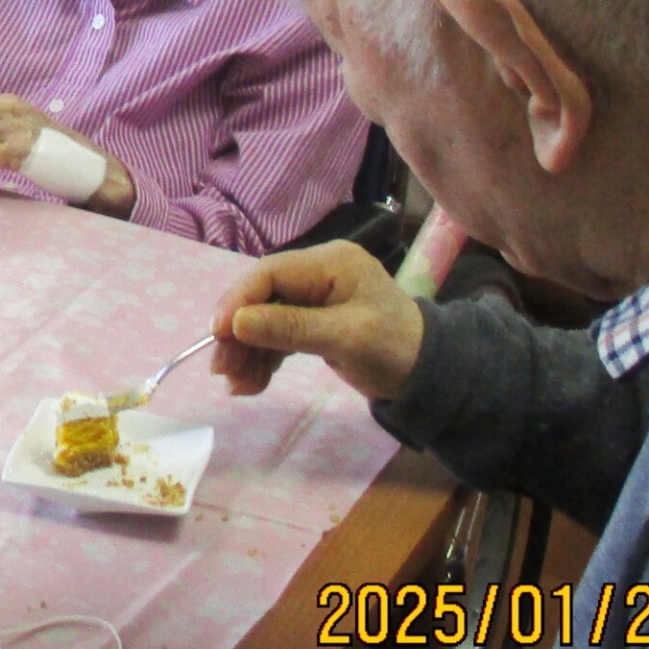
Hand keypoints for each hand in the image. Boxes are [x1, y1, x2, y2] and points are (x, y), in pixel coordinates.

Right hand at [210, 240, 426, 402]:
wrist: (431, 378)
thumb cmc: (395, 350)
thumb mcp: (346, 338)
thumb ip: (290, 328)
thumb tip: (235, 324)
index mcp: (330, 262)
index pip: (270, 273)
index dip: (238, 301)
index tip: (216, 335)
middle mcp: (317, 273)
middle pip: (261, 297)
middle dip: (238, 334)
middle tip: (222, 370)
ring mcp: (314, 298)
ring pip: (263, 319)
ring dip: (246, 352)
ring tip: (237, 386)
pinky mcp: (312, 321)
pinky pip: (276, 335)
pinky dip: (262, 359)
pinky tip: (251, 384)